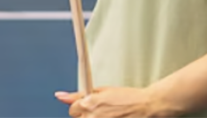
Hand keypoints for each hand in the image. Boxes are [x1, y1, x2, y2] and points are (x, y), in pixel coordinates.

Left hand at [55, 87, 170, 117]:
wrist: (147, 107)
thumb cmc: (128, 98)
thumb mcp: (102, 91)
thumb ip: (78, 95)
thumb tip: (59, 96)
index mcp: (89, 105)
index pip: (72, 111)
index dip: (82, 107)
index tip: (91, 107)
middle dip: (88, 116)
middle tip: (104, 112)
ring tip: (110, 116)